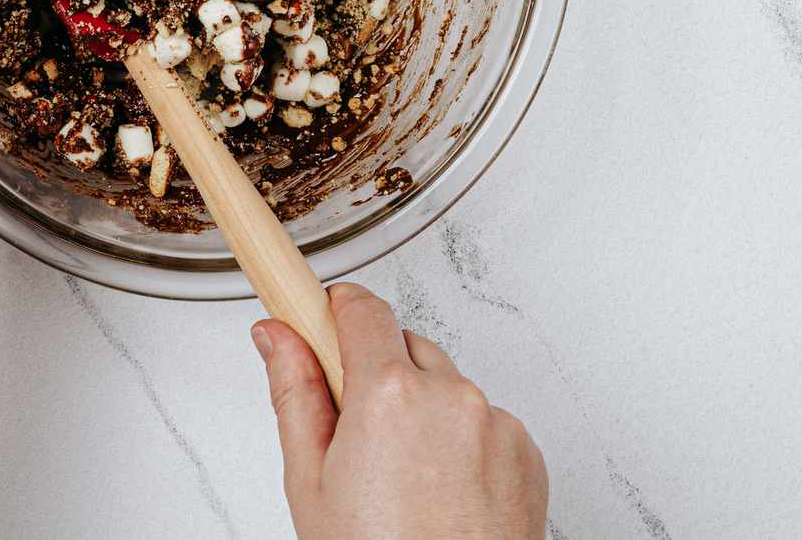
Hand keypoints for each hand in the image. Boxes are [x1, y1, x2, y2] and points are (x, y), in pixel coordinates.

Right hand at [253, 283, 546, 539]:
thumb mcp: (310, 482)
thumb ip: (294, 393)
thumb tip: (275, 335)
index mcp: (388, 393)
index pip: (360, 307)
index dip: (334, 314)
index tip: (321, 323)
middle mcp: (451, 396)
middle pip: (403, 345)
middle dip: (377, 374)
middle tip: (356, 437)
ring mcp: (496, 422)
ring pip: (446, 385)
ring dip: (423, 410)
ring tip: (403, 482)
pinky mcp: (526, 450)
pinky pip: (484, 421)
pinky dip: (462, 443)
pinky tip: (441, 494)